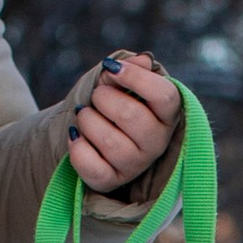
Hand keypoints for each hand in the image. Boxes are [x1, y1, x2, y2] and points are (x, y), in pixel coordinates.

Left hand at [67, 52, 178, 193]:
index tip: (112, 71)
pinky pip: (91, 166)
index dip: (135, 78)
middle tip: (97, 97)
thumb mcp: (120, 80)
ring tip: (85, 116)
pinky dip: (77, 147)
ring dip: (87, 120)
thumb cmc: (111, 101)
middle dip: (103, 98)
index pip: (164, 96)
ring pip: (109, 140)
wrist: (88, 131)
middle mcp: (156, 143)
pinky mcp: (112, 181)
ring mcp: (135, 165)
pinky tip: (76, 137)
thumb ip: (132, 68)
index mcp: (166, 115)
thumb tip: (143, 60)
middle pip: (131, 115)